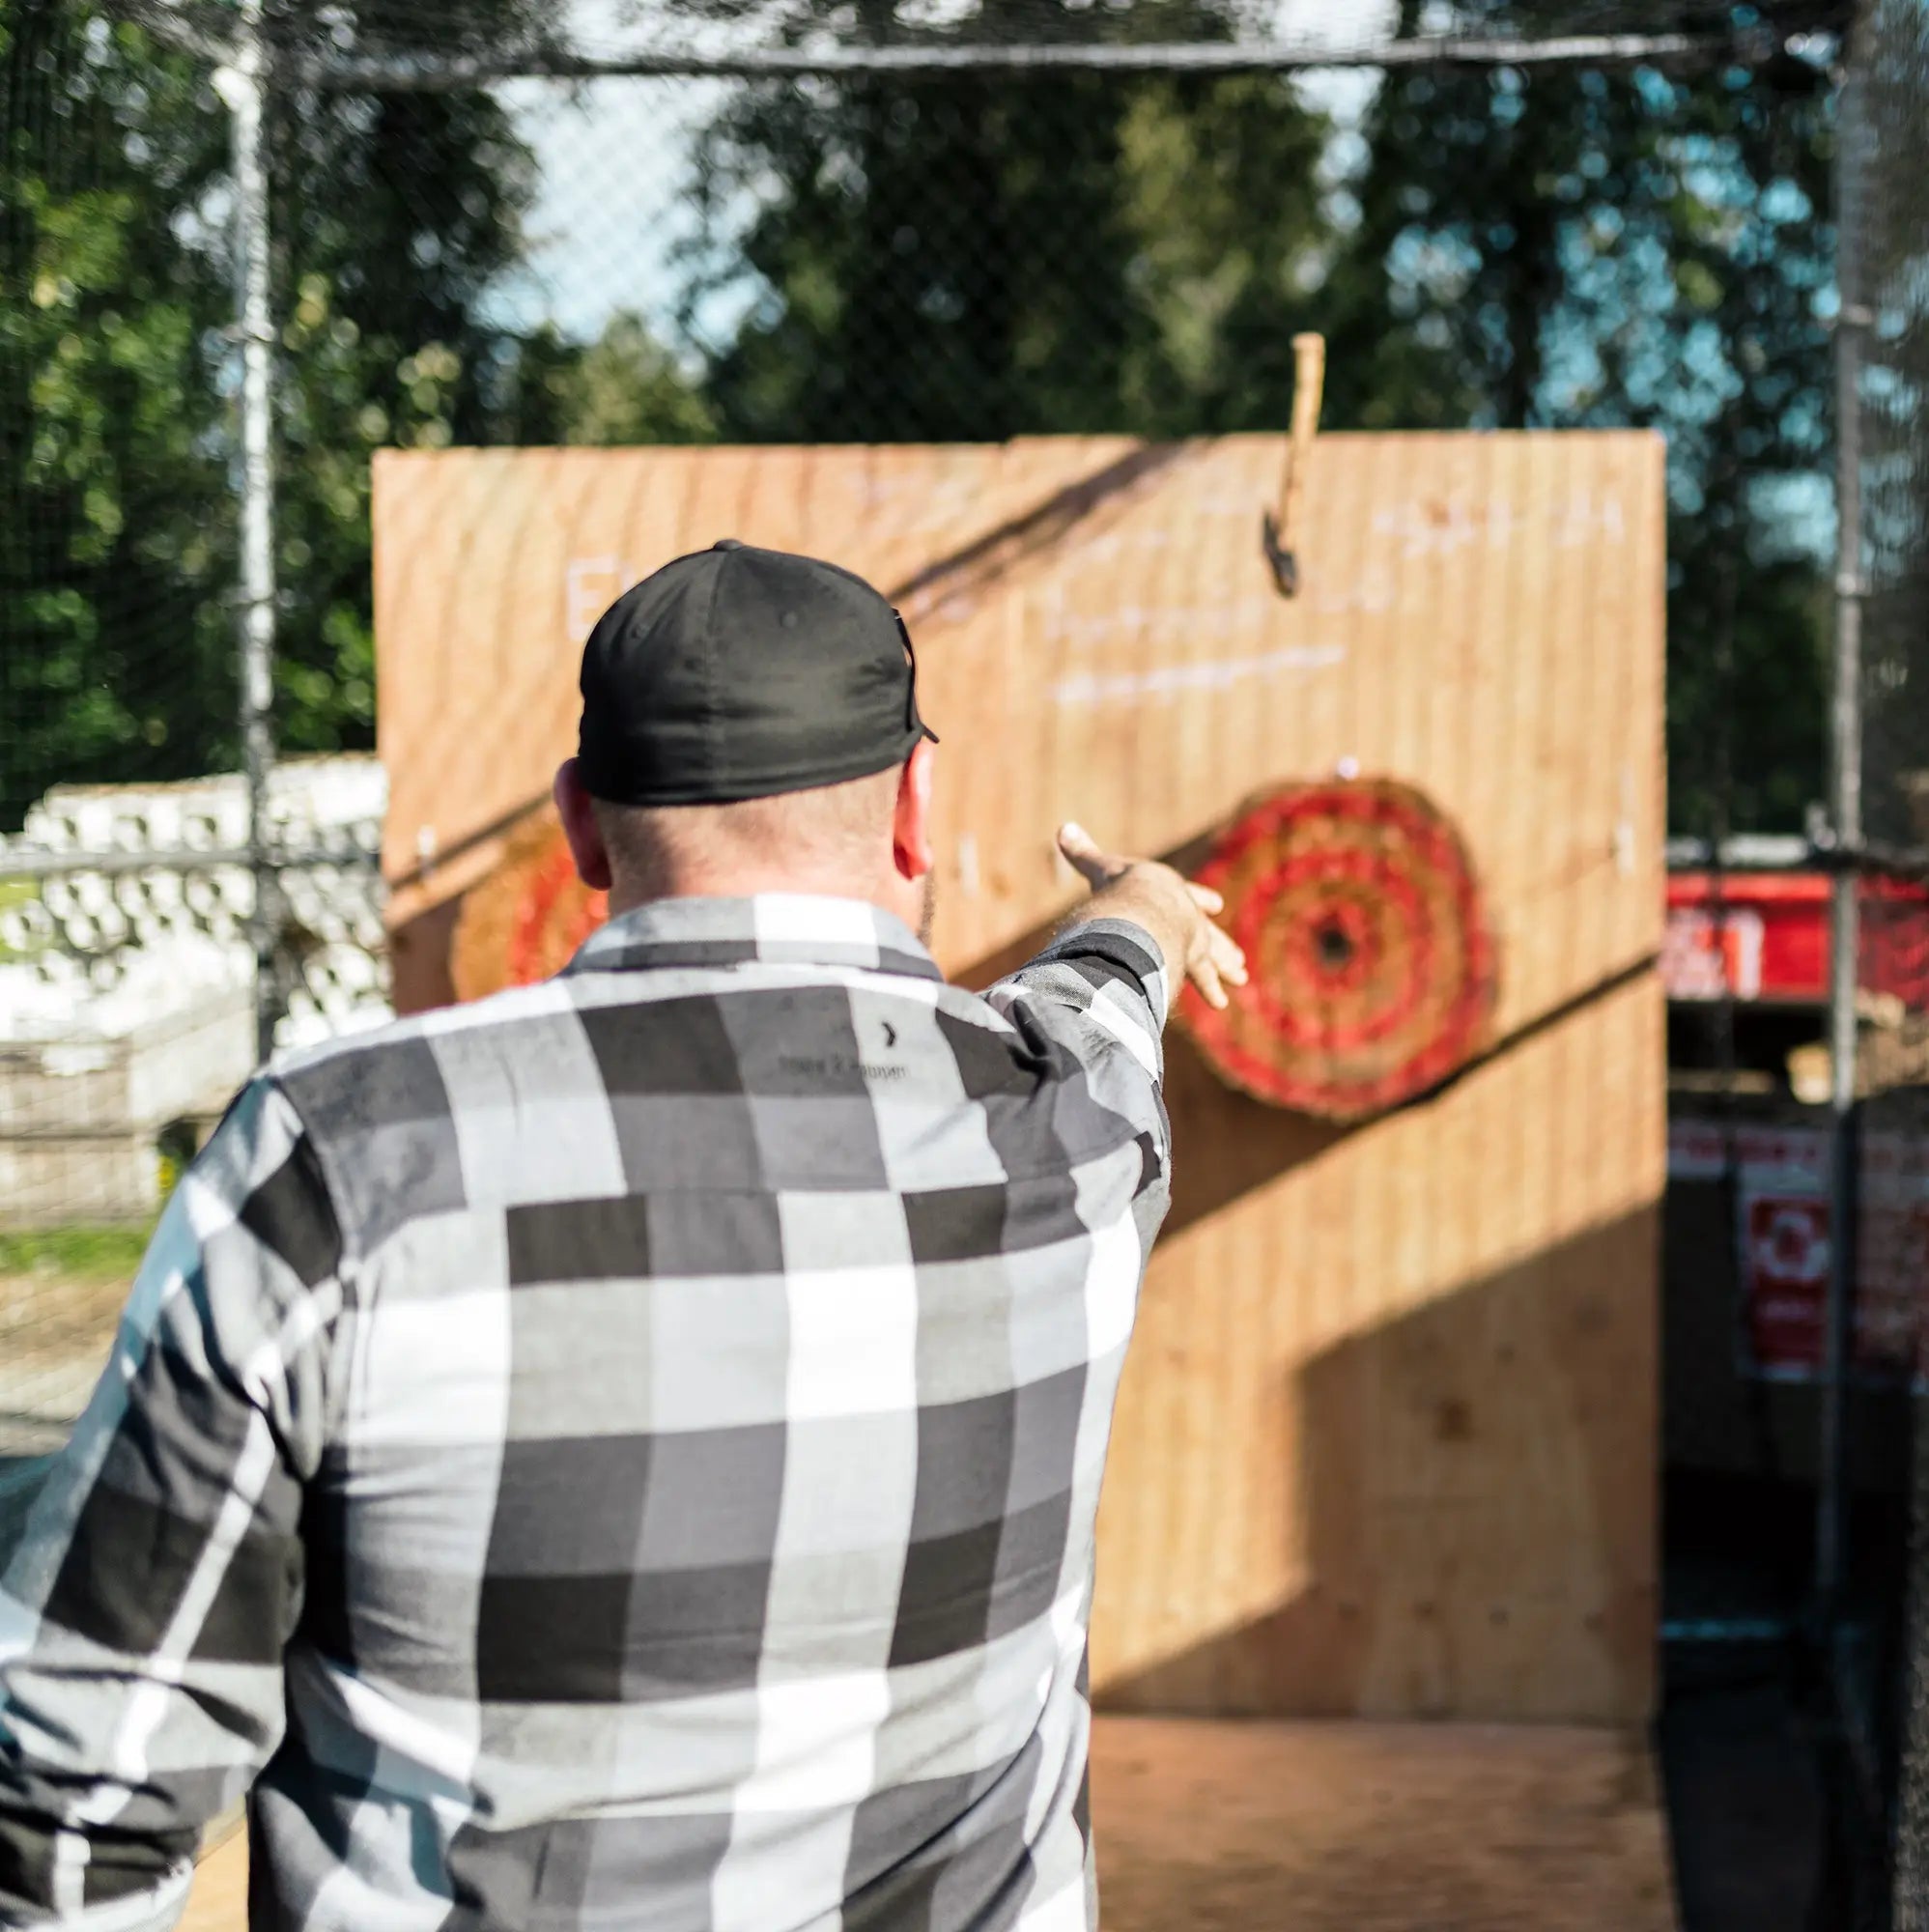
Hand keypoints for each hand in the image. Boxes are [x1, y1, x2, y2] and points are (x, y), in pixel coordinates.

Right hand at [1057, 822, 1249, 1010]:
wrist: (1139, 905)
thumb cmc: (1119, 885)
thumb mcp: (1100, 866)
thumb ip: (1083, 852)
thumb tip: (1062, 827)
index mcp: (1166, 890)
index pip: (1186, 894)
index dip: (1198, 898)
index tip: (1216, 904)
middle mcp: (1185, 913)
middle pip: (1205, 929)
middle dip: (1220, 943)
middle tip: (1237, 956)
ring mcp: (1191, 936)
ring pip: (1213, 953)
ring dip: (1225, 965)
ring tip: (1240, 978)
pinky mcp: (1191, 957)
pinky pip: (1203, 977)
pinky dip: (1210, 989)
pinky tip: (1221, 1003)